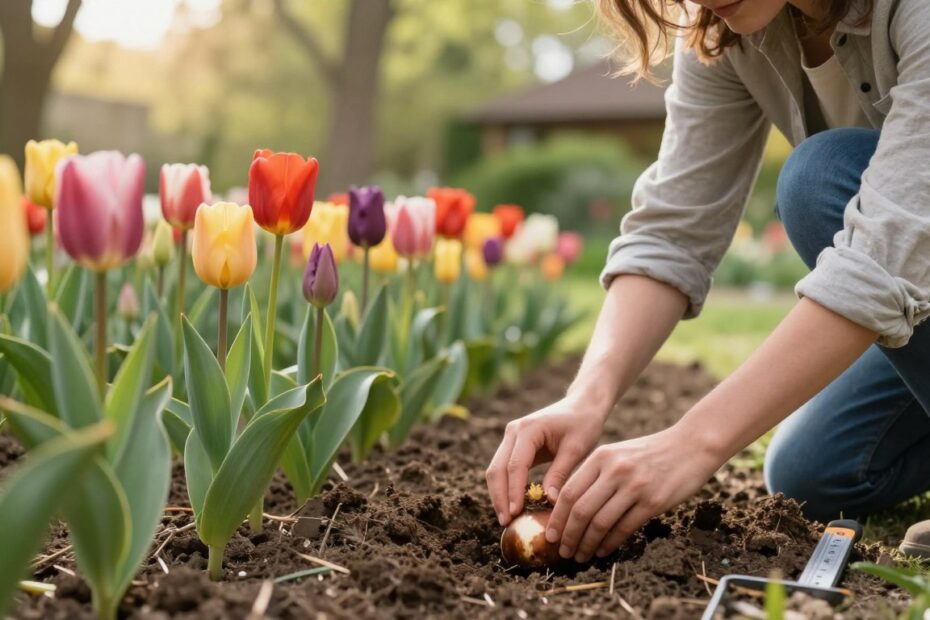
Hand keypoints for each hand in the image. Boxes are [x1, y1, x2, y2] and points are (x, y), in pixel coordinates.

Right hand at [485, 397, 606, 525]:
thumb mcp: (576, 449)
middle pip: (497, 468)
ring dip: (498, 494)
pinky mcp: (513, 445)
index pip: (515, 465)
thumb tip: (549, 501)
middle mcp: (513, 431)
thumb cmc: (583, 424)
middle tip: (506, 522)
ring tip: (507, 519)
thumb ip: (560, 473)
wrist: (582, 405)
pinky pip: (503, 469)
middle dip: (499, 497)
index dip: (513, 491)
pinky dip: (504, 487)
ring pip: (495, 469)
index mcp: (528, 429)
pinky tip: (512, 506)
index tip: (515, 513)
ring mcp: (511, 437)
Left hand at [545, 424, 721, 562]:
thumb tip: (570, 506)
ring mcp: (634, 486)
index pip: (568, 492)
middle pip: (580, 510)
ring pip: (600, 523)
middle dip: (568, 535)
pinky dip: (609, 543)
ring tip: (581, 555)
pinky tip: (603, 550)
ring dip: (587, 544)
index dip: (556, 517)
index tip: (551, 535)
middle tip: (563, 551)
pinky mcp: (653, 501)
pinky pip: (624, 528)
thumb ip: (596, 474)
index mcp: (601, 457)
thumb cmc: (651, 453)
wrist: (692, 445)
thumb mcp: (618, 454)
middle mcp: (614, 470)